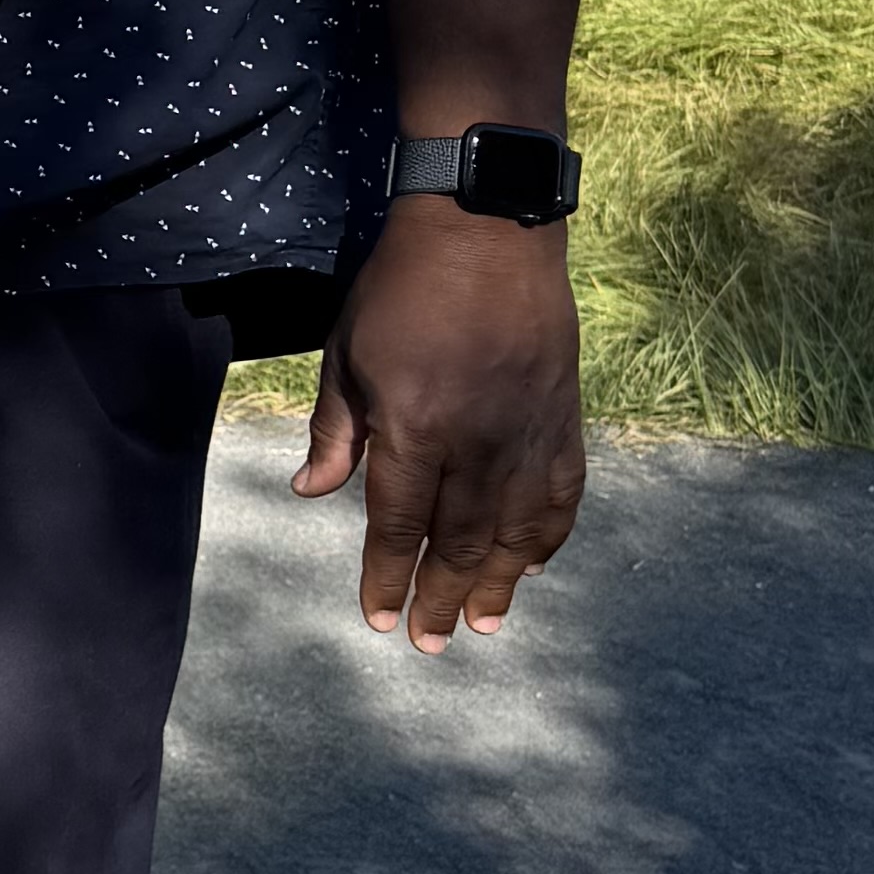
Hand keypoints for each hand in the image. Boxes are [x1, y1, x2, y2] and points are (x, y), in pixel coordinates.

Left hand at [295, 199, 584, 646]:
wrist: (486, 229)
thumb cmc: (401, 287)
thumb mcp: (347, 352)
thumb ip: (335, 431)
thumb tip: (310, 493)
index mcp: (416, 426)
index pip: (398, 523)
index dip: (387, 576)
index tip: (378, 619)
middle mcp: (477, 441)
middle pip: (458, 541)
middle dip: (441, 598)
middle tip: (432, 644)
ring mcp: (527, 431)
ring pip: (515, 528)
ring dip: (497, 583)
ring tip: (484, 625)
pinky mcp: (563, 417)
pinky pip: (562, 492)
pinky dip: (549, 535)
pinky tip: (533, 563)